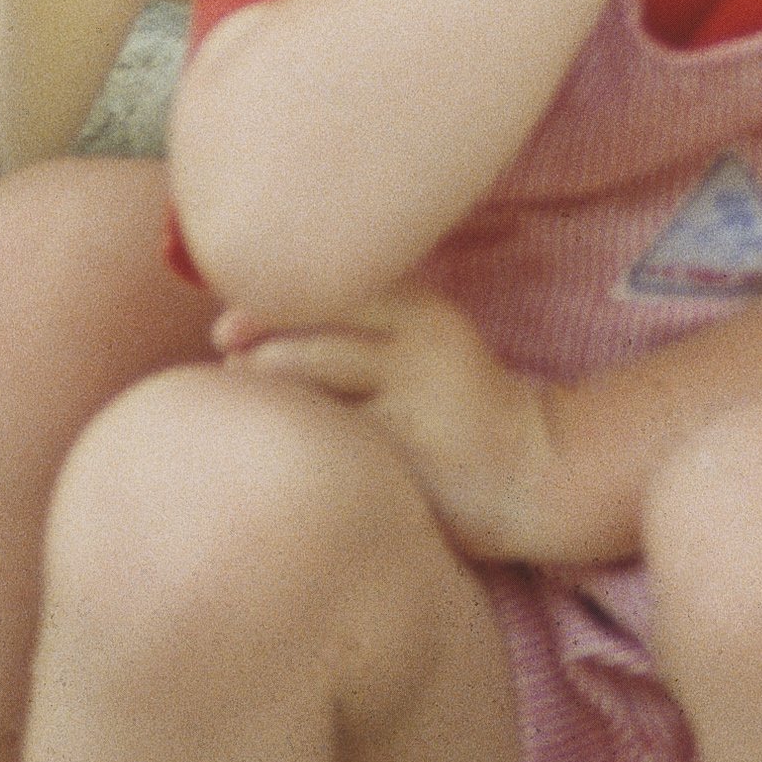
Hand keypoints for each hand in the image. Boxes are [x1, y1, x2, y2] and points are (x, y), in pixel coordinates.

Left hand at [217, 288, 569, 564]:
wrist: (535, 469)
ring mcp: (415, 407)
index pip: (329, 292)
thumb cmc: (453, 404)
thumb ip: (355, 326)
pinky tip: (289, 454)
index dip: (267, 306)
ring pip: (319, 395)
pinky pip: (335, 447)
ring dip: (273, 400)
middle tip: (231, 373)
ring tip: (257, 412)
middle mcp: (419, 349)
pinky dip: (302, 447)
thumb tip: (243, 329)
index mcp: (420, 311)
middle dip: (258, 357)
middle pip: (314, 342)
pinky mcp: (410, 460)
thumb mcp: (420, 342)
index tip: (227, 329)